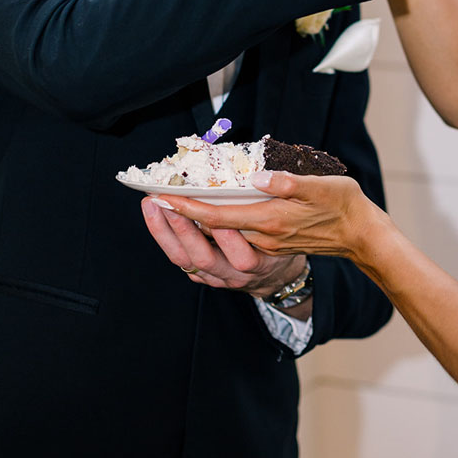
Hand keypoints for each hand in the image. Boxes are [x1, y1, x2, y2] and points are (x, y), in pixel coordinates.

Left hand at [140, 197, 309, 295]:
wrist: (287, 277)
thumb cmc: (298, 233)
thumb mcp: (306, 205)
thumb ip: (285, 188)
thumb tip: (258, 176)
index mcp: (260, 254)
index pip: (223, 229)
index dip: (197, 212)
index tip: (178, 195)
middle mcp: (239, 271)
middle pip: (200, 253)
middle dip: (177, 226)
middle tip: (159, 201)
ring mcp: (224, 279)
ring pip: (188, 263)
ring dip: (166, 235)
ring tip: (151, 207)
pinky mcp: (213, 280)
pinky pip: (187, 267)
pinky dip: (170, 245)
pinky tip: (159, 224)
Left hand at [141, 172, 384, 264]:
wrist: (360, 236)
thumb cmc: (342, 206)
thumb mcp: (321, 187)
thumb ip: (288, 183)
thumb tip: (260, 177)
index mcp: (270, 222)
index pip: (218, 218)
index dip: (187, 208)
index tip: (163, 197)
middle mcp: (261, 240)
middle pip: (208, 235)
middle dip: (177, 220)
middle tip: (151, 200)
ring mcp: (264, 248)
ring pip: (215, 243)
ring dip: (186, 230)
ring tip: (164, 210)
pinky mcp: (268, 248)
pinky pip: (227, 247)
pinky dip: (205, 237)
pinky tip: (194, 225)